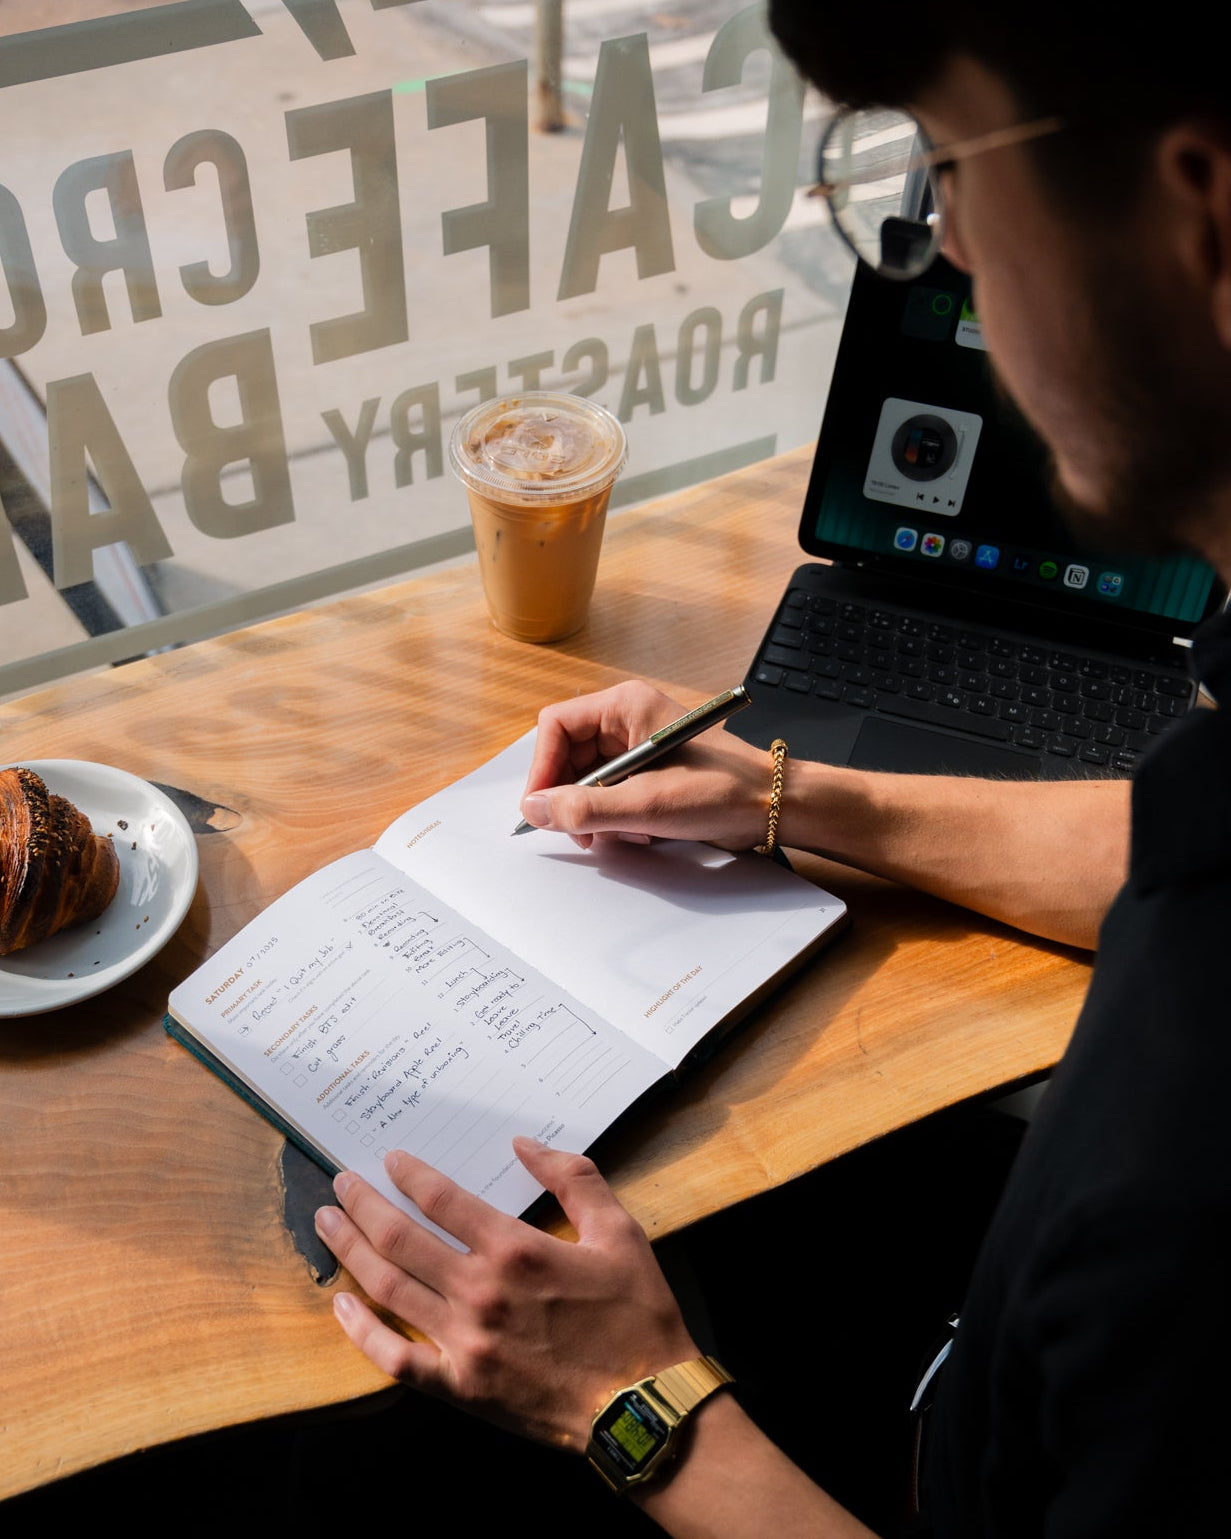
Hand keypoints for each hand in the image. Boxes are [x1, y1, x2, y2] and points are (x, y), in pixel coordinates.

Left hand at [314, 1138, 699, 1450]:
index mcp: (515, 1249)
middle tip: (340, 1182)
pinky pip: (395, 1357)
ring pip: (388, 1288)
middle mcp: (479, 1292)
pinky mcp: (459, 1386)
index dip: (409, 1174)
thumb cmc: (636, 1315)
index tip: (390, 1160)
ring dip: (351, 1250)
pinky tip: (342, 1306)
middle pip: (399, 1238)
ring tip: (327, 1223)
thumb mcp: (619, 1231)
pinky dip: (362, 1331)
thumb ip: (573, 1178)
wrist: (642, 1405)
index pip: (442, 1199)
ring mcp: (463, 1342)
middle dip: (362, 1204)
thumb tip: (524, 1143)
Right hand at [520, 680, 771, 849]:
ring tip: (622, 835)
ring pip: (589, 781)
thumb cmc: (721, 789)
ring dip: (597, 814)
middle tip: (580, 832)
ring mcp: (639, 747)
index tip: (540, 806)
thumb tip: (535, 809)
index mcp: (625, 707)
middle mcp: (628, 721)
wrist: (773, 805)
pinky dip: (617, 819)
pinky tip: (641, 833)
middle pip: (570, 757)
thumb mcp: (645, 804)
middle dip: (573, 799)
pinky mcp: (651, 773)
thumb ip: (585, 808)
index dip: (543, 768)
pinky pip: (613, 794)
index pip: (557, 727)